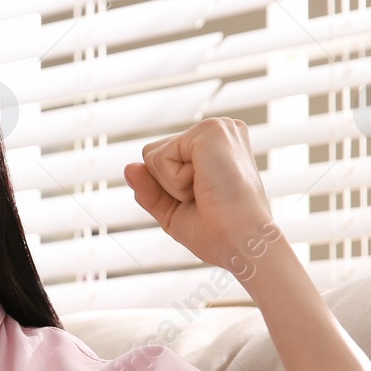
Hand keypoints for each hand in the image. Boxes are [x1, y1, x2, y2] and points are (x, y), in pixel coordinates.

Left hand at [122, 117, 277, 274]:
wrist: (242, 242)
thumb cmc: (217, 231)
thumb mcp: (173, 210)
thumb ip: (149, 189)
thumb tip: (128, 168)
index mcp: (216, 146)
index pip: (161, 160)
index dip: (168, 190)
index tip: (203, 201)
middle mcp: (219, 131)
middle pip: (152, 155)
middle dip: (167, 186)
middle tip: (205, 198)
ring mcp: (216, 128)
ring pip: (152, 157)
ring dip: (172, 186)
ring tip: (208, 192)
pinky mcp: (210, 131)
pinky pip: (159, 158)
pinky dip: (174, 182)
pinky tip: (205, 185)